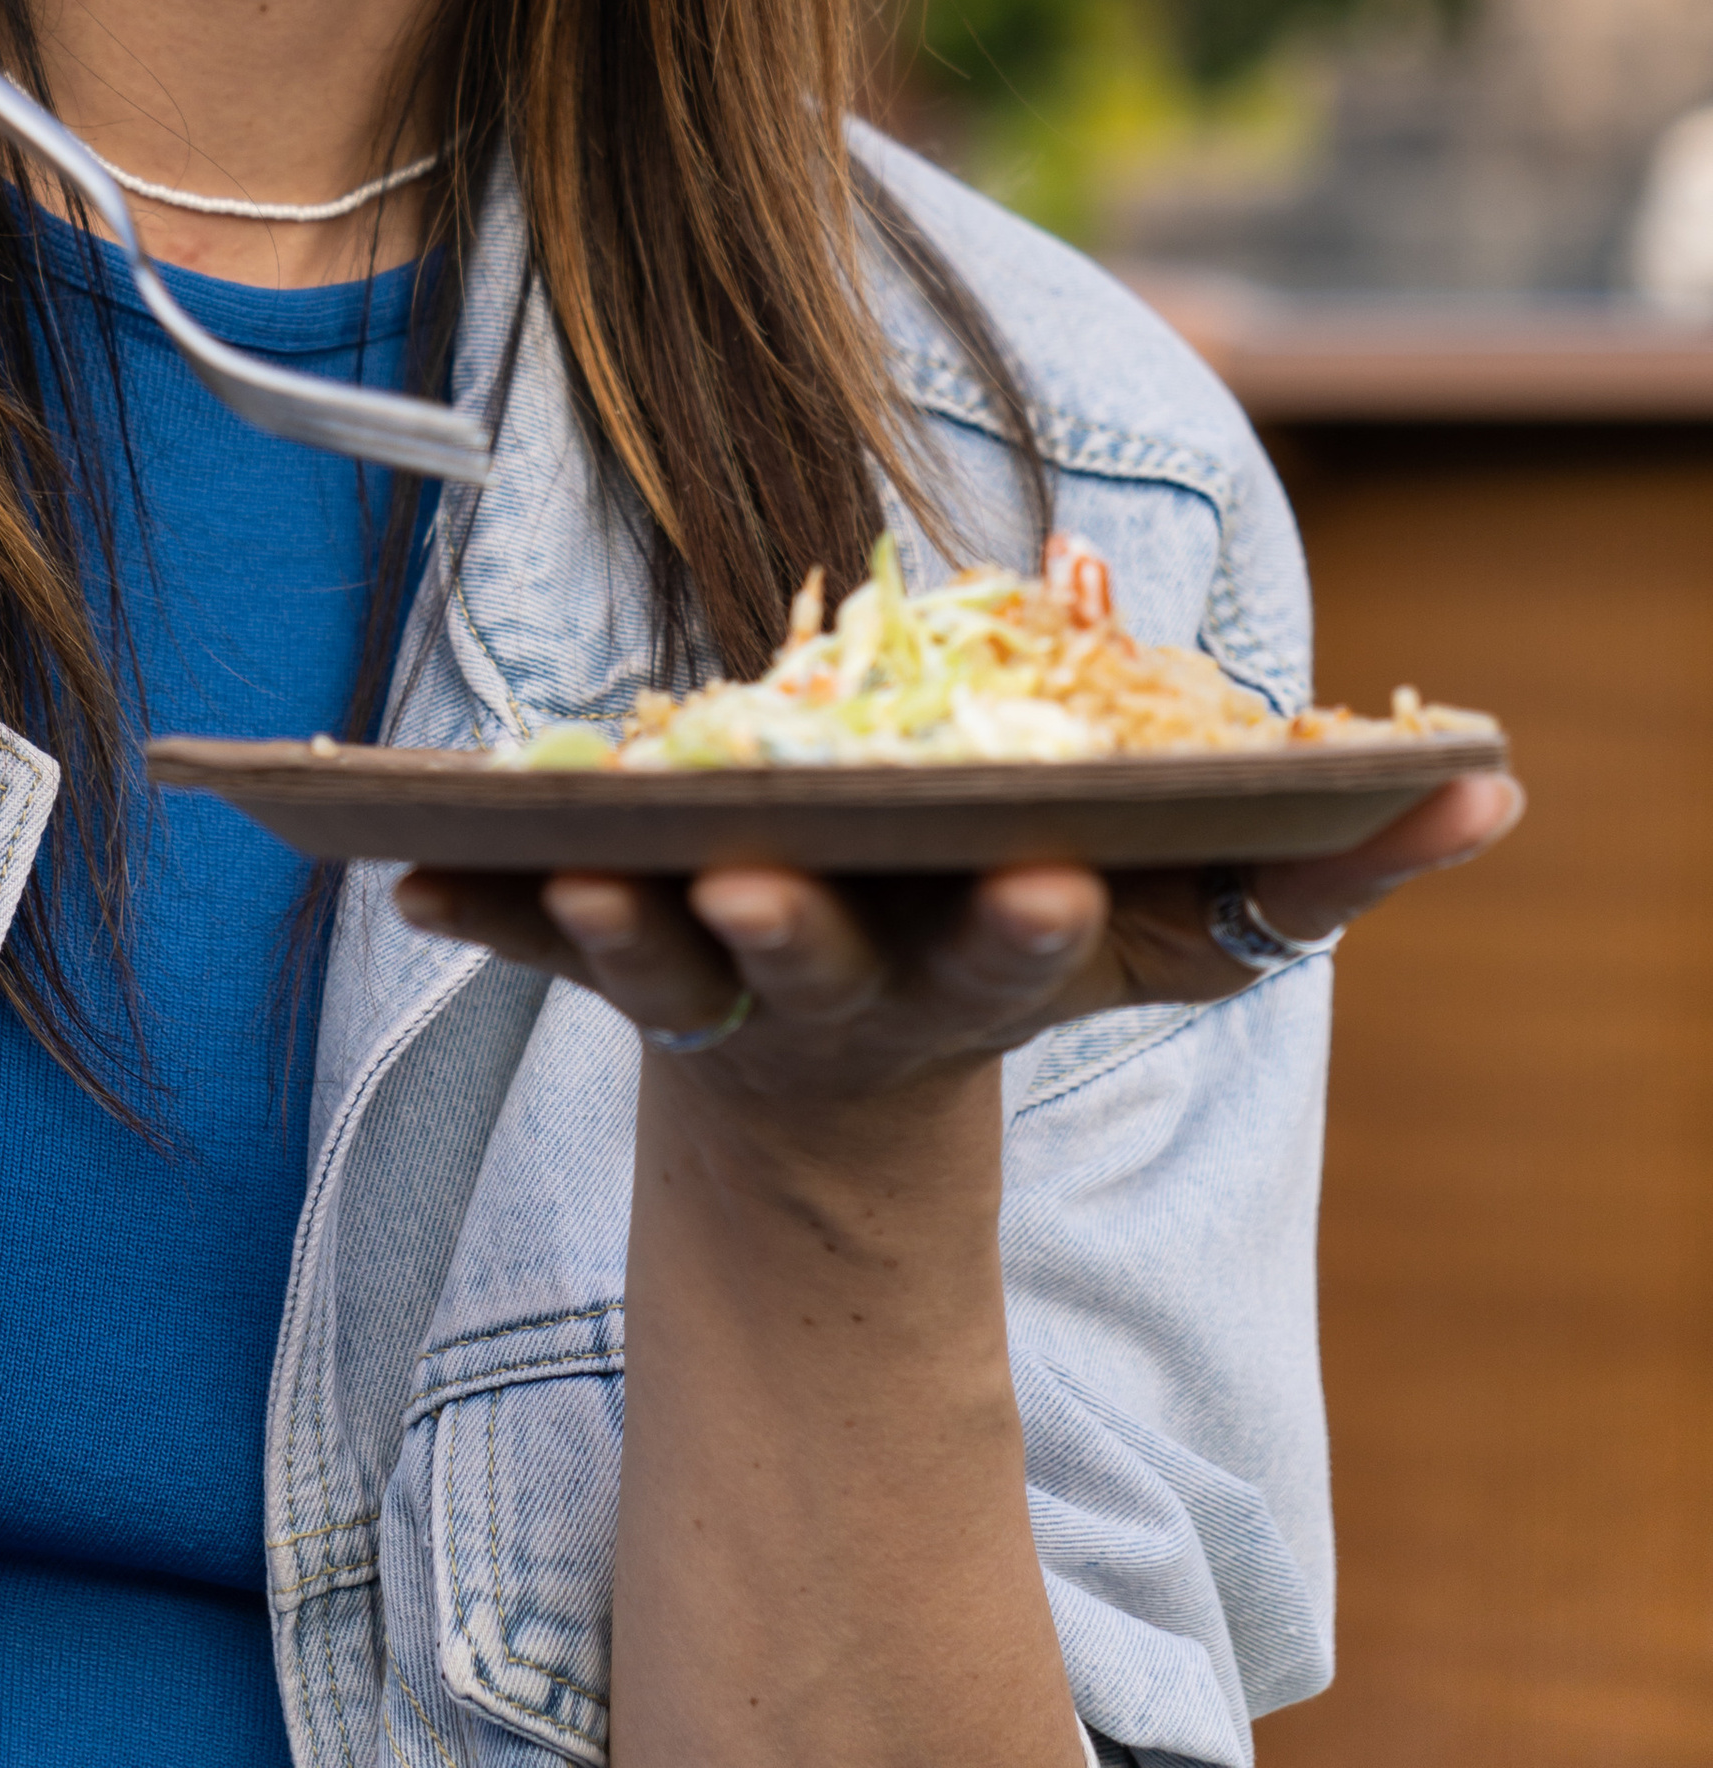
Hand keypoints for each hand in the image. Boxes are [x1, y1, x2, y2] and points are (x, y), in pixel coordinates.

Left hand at [394, 767, 1523, 1134]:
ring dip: (600, 927)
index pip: (1014, 946)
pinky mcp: (614, 968)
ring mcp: (716, 987)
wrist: (840, 1099)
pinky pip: (527, 945)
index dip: (1028, 919)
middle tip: (748, 880)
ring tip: (544, 878)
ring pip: (654, 965)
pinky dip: (468, 916)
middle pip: (814, 964)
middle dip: (788, 928)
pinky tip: (397, 876)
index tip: (1040, 878)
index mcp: (978, 961)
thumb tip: (1486, 784)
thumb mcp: (1175, 920)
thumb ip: (1319, 859)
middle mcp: (846, 986)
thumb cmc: (1018, 946)